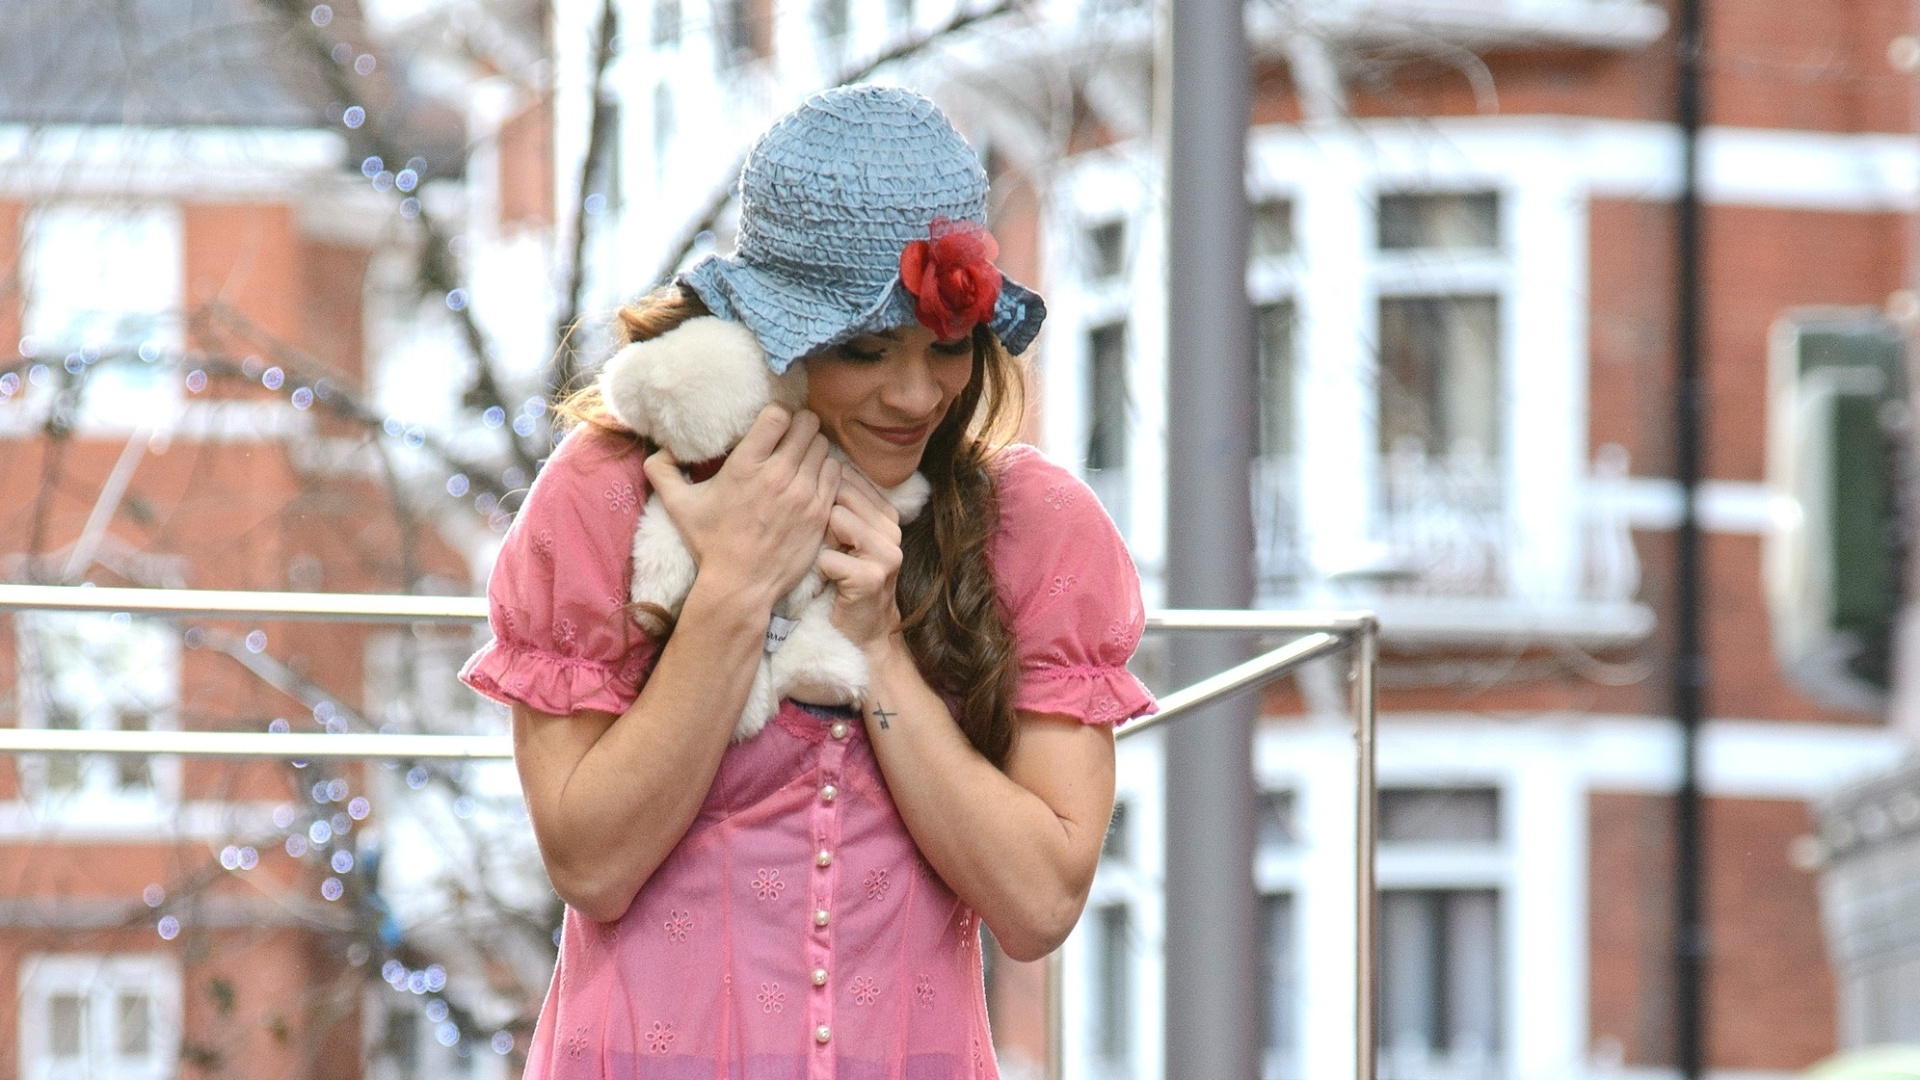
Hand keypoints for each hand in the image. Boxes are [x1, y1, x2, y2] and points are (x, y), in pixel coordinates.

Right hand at [642, 406, 839, 606]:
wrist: (740, 585)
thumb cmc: (710, 544)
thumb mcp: (678, 506)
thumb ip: (661, 471)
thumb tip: (662, 449)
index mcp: (745, 466)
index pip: (778, 415)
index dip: (777, 415)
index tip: (772, 425)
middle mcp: (778, 474)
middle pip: (807, 424)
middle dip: (799, 425)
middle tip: (791, 436)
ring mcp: (803, 493)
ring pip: (822, 446)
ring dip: (812, 447)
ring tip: (802, 458)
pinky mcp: (820, 511)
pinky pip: (835, 472)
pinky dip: (826, 470)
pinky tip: (813, 478)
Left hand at [817, 465, 906, 655]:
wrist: (865, 632)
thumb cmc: (844, 579)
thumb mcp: (847, 538)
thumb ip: (840, 504)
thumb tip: (812, 462)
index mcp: (888, 514)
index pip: (847, 476)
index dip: (825, 496)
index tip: (826, 525)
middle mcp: (893, 530)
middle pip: (839, 493)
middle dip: (822, 517)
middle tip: (829, 547)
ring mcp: (886, 553)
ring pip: (834, 518)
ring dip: (822, 542)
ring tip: (832, 563)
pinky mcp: (871, 577)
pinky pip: (827, 556)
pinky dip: (820, 569)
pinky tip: (831, 581)